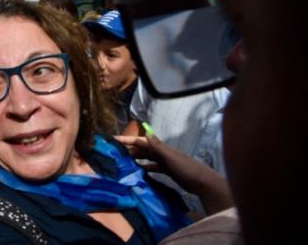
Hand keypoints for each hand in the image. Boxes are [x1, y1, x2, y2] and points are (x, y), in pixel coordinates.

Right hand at [116, 134, 232, 214]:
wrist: (202, 182)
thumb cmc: (187, 168)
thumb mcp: (171, 157)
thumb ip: (158, 146)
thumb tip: (146, 132)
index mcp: (161, 147)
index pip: (140, 141)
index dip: (127, 139)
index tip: (114, 139)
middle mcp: (161, 152)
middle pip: (142, 148)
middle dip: (129, 148)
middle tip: (114, 151)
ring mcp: (165, 161)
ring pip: (146, 157)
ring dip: (135, 157)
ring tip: (123, 160)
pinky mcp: (167, 170)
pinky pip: (153, 167)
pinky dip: (145, 167)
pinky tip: (139, 171)